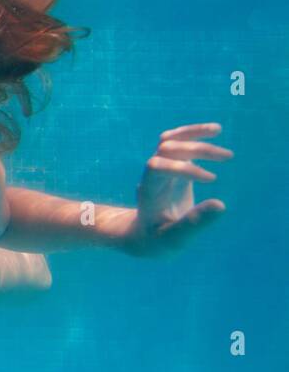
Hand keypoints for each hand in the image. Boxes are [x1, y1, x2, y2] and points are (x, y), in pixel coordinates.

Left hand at [125, 123, 231, 256]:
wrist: (143, 236)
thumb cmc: (156, 241)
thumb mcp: (174, 239)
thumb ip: (193, 224)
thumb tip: (221, 205)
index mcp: (149, 191)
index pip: (157, 166)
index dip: (183, 168)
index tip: (211, 179)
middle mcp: (152, 175)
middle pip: (165, 148)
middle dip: (195, 149)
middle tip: (227, 157)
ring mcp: (161, 169)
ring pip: (170, 140)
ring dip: (192, 134)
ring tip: (218, 130)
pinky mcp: (172, 167)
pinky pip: (178, 143)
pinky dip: (193, 134)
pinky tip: (214, 130)